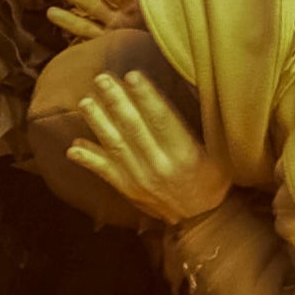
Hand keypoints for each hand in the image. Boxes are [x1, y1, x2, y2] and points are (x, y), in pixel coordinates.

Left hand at [69, 70, 230, 227]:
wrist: (200, 219)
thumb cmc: (213, 179)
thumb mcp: (221, 154)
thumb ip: (204, 129)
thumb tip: (191, 94)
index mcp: (185, 154)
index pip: (162, 119)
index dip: (145, 96)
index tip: (132, 75)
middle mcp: (160, 165)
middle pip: (134, 128)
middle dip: (116, 102)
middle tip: (102, 79)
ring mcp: (140, 178)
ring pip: (116, 146)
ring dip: (98, 123)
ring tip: (85, 102)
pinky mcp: (127, 188)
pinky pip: (105, 172)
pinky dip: (88, 159)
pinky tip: (73, 146)